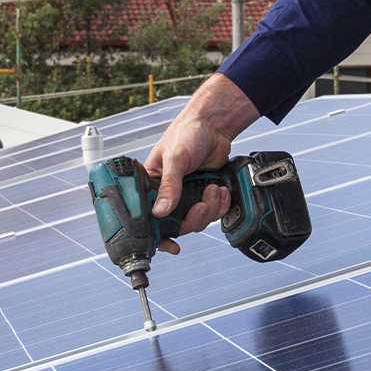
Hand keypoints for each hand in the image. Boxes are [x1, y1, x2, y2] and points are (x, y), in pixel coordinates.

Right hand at [143, 73, 259, 249]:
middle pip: (177, 225)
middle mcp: (168, 194)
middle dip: (193, 219)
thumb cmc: (187, 133)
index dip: (158, 235)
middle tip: (201, 206)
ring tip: (213, 189)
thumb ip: (169, 185)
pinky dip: (219, 204)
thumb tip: (160, 212)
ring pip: (197, 220)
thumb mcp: (175, 158)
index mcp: (151, 186)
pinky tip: (221, 190)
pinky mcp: (204, 194)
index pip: (149, 217)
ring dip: (209, 209)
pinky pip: (212, 212)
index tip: (170, 245)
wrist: (214, 125)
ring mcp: (187, 196)